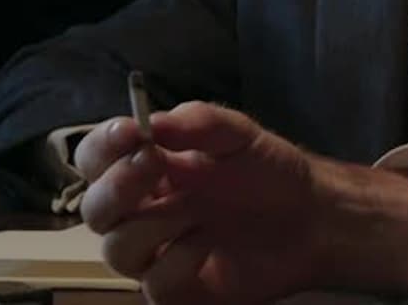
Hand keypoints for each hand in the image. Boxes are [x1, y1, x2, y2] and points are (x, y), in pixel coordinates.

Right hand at [74, 101, 407, 303]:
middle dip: (117, 186)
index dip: (102, 146)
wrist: (313, 216)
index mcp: (145, 171)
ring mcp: (156, 254)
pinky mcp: (177, 290)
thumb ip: (199, 121)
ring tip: (195, 209)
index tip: (130, 131)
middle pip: (94, 209)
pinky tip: (207, 244)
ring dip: (151, 226)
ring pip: (116, 250)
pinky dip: (179, 261)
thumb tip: (154, 120)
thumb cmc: (268, 173)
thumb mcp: (239, 135)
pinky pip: (155, 284)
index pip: (95, 159)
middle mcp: (141, 213)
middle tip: (153, 164)